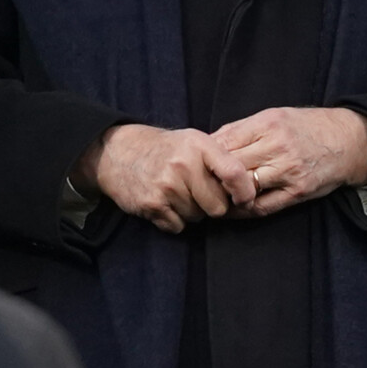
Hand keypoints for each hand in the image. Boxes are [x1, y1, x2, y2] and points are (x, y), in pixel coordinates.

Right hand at [82, 125, 256, 234]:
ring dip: (192, 212)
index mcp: (199, 146)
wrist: (116, 152)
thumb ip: (219, 160)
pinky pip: (178, 226)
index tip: (245, 199)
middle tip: (199, 193)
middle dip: (213, 205)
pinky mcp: (152, 205)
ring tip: (178, 193)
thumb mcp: (193, 141)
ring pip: (198, 218)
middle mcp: (184, 165)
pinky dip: (175, 220)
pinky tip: (166, 203)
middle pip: (218, 206)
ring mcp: (167, 186)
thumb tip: (249, 189)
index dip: (245, 192)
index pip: (234, 173)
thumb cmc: (164, 149)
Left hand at [210, 108, 366, 217]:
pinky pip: (263, 207)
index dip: (206, 156)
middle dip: (212, 178)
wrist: (348, 140)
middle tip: (200, 185)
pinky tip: (235, 209)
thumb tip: (209, 143)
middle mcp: (278, 146)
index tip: (197, 164)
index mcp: (268, 123)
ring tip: (216, 198)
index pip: (224, 142)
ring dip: (227, 196)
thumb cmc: (307, 127)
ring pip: (244, 188)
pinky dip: (244, 211)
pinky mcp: (298, 191)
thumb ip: (243, 129)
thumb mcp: (276, 116)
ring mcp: (289, 170)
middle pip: (231, 166)